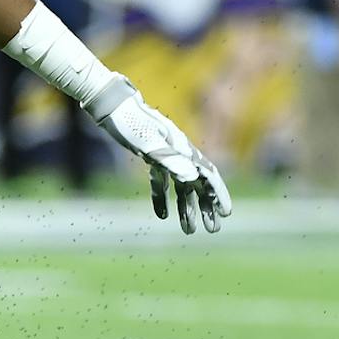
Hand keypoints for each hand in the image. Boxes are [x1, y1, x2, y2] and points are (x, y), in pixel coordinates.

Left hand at [87, 74, 232, 233]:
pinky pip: (161, 182)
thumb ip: (171, 160)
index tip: (226, 213)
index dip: (218, 194)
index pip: (208, 174)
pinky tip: (162, 215)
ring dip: (186, 208)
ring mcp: (166, 155)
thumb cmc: (131, 122)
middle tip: (212, 230)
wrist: (112, 107)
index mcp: (183, 149)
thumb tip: (193, 176)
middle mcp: (179, 153)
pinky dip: (162, 198)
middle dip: (206, 207)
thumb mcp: (150, 143)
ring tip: (189, 231)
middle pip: (198, 184)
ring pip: (181, 186)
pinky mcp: (151, 157)